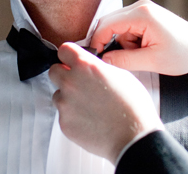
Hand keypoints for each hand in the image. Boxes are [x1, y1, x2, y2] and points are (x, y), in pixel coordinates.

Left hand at [49, 42, 162, 163]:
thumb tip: (90, 67)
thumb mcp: (121, 75)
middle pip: (54, 71)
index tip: (72, 60)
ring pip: (58, 94)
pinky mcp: (64, 122)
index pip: (64, 50)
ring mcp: (65, 104)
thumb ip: (99, 67)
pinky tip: (89, 119)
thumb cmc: (133, 107)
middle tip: (78, 83)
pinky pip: (63, 114)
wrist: (133, 137)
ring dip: (68, 98)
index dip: (69, 55)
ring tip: (89, 106)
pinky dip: (73, 116)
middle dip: (64, 75)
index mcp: (86, 66)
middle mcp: (71, 82)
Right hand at [90, 0, 187, 75]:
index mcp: (142, 14)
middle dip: (112, 44)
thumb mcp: (152, 61)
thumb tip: (103, 60)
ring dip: (123, 44)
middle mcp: (140, 7)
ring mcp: (143, 9)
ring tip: (142, 55)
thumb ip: (124, 60)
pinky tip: (144, 49)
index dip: (97, 42)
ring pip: (117, 27)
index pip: (106, 25)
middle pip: (109, 24)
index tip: (96, 59)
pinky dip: (130, 41)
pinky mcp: (145, 15)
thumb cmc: (183, 54)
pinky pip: (126, 28)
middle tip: (121, 61)